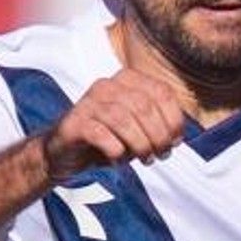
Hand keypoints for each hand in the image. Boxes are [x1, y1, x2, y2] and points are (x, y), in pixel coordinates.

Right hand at [42, 70, 186, 179]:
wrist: (65, 153)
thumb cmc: (107, 138)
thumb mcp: (138, 128)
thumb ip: (158, 124)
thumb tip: (176, 136)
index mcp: (127, 80)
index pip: (162, 92)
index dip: (174, 119)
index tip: (175, 142)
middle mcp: (107, 85)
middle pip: (144, 106)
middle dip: (159, 135)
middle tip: (160, 154)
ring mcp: (88, 102)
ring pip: (123, 120)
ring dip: (140, 144)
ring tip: (144, 159)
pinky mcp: (74, 123)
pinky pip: (101, 134)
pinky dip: (115, 151)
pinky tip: (117, 160)